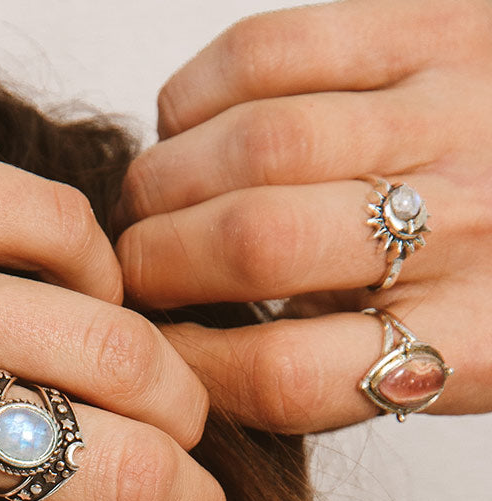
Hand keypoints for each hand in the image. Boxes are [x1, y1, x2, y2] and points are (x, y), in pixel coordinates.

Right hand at [118, 0, 491, 431]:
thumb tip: (177, 351)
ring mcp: (454, 111)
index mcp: (472, 338)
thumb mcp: (429, 362)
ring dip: (161, 182)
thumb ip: (322, 369)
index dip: (188, 366)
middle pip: (256, 245)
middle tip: (134, 272)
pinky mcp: (432, 26)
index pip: (284, 374)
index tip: (158, 352)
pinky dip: (196, 96)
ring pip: (254, 145)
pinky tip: (188, 129)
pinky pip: (272, 49)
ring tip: (149, 206)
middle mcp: (469, 225)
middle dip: (154, 263)